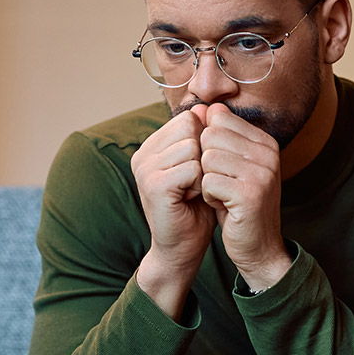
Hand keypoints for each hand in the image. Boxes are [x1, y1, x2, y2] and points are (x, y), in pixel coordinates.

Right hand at [131, 105, 216, 314]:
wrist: (183, 247)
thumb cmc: (196, 208)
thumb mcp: (202, 167)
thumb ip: (203, 138)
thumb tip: (210, 107)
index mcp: (152, 146)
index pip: (188, 119)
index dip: (204, 143)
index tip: (200, 169)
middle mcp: (143, 154)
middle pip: (190, 129)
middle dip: (205, 156)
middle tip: (198, 182)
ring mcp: (144, 169)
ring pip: (193, 147)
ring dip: (204, 172)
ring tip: (195, 191)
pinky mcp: (154, 185)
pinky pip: (192, 168)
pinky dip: (201, 184)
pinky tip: (193, 199)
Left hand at [198, 103, 291, 290]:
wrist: (258, 246)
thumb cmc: (239, 204)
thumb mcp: (232, 165)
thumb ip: (220, 137)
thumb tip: (205, 107)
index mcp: (266, 142)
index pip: (218, 120)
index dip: (209, 146)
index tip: (224, 168)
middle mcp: (268, 153)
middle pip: (210, 137)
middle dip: (206, 164)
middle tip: (223, 184)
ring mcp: (262, 173)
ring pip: (206, 159)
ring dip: (206, 181)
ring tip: (224, 195)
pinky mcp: (250, 193)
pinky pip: (207, 181)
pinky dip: (208, 197)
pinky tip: (224, 207)